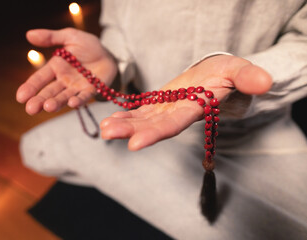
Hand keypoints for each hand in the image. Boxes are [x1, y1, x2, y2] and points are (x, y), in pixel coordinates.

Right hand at [16, 28, 117, 114]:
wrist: (109, 53)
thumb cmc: (88, 46)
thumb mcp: (70, 36)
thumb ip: (51, 37)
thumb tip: (28, 34)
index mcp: (55, 67)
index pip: (39, 79)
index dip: (30, 87)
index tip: (20, 97)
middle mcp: (63, 80)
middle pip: (49, 92)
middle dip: (39, 101)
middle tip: (30, 109)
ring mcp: (76, 88)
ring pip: (63, 97)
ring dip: (56, 103)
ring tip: (48, 107)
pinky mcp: (91, 90)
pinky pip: (83, 97)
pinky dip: (78, 101)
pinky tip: (72, 103)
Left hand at [100, 55, 271, 150]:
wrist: (218, 75)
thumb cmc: (229, 73)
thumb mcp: (239, 70)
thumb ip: (248, 76)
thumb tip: (264, 83)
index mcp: (195, 107)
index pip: (174, 124)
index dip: (155, 133)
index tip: (134, 144)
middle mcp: (178, 113)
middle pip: (153, 125)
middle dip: (131, 130)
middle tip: (108, 133)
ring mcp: (167, 108)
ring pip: (144, 119)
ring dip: (124, 124)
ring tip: (104, 128)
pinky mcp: (160, 102)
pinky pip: (142, 110)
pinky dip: (127, 114)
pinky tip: (110, 118)